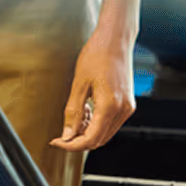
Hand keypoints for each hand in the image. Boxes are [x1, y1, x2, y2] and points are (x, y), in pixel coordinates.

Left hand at [50, 27, 135, 152]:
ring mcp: (127, 108)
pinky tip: (88, 108)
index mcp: (109, 106)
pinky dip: (97, 122)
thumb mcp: (79, 84)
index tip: (57, 142)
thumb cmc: (96, 55)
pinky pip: (111, 123)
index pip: (91, 139)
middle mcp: (123, 111)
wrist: (115, 39)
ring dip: (89, 131)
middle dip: (79, 139)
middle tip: (62, 130)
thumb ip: (73, 112)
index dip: (72, 145)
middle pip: (99, 140)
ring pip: (106, 133)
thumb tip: (67, 135)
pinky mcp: (128, 104)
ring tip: (78, 112)